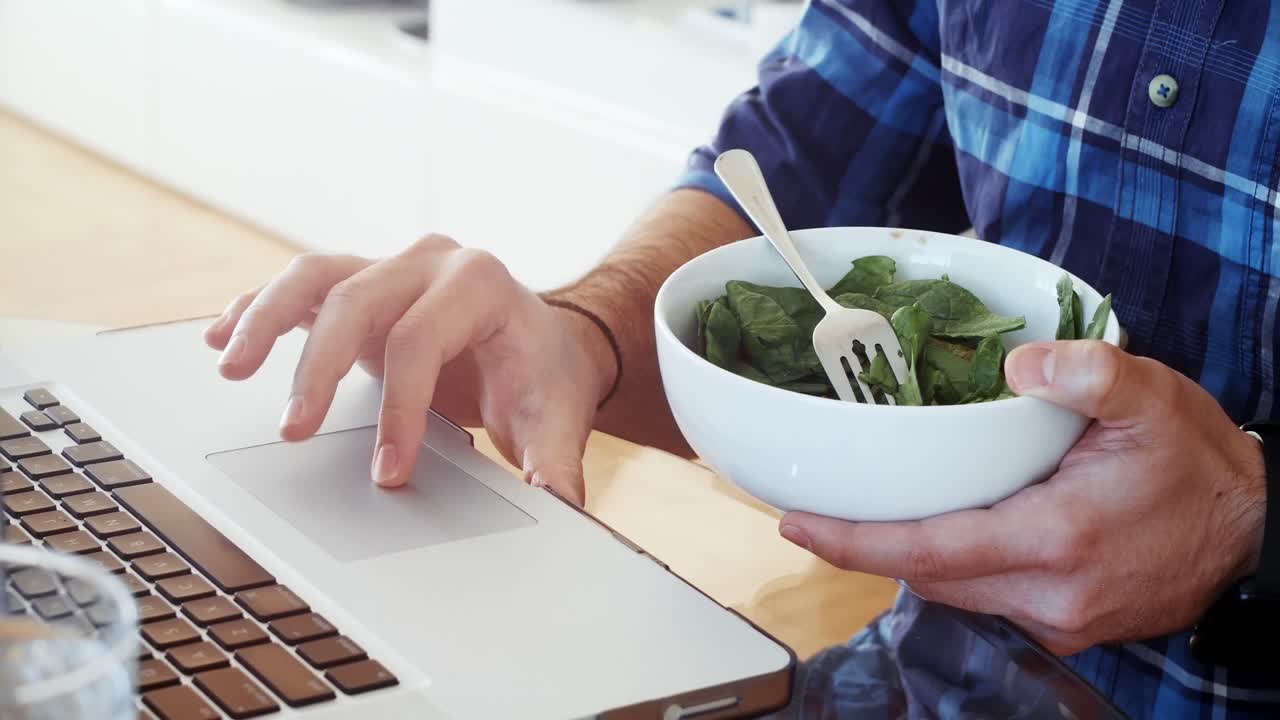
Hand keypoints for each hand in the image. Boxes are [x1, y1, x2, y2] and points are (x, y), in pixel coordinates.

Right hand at [203, 235, 614, 505]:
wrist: (545, 341)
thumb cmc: (546, 375)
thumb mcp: (560, 417)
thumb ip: (555, 462)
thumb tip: (555, 506)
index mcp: (482, 284)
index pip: (422, 340)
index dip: (400, 409)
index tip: (387, 473)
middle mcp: (431, 262)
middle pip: (356, 300)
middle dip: (318, 368)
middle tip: (295, 433)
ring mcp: (392, 266)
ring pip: (315, 275)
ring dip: (266, 319)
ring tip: (230, 366)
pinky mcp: (362, 283)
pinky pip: (303, 286)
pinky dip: (259, 307)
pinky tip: (224, 338)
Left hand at [777, 340, 1267, 654]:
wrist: (1256, 530)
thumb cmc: (1198, 463)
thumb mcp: (1151, 396)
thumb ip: (1086, 372)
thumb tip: (1017, 363)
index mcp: (1056, 538)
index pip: (928, 550)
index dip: (855, 541)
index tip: (798, 524)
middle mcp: (1049, 593)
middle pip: (927, 575)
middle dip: (868, 546)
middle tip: (817, 509)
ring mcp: (1059, 617)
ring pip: (953, 589)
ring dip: (910, 554)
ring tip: (871, 512)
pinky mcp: (1067, 623)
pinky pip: (986, 595)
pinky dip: (954, 564)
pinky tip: (945, 525)